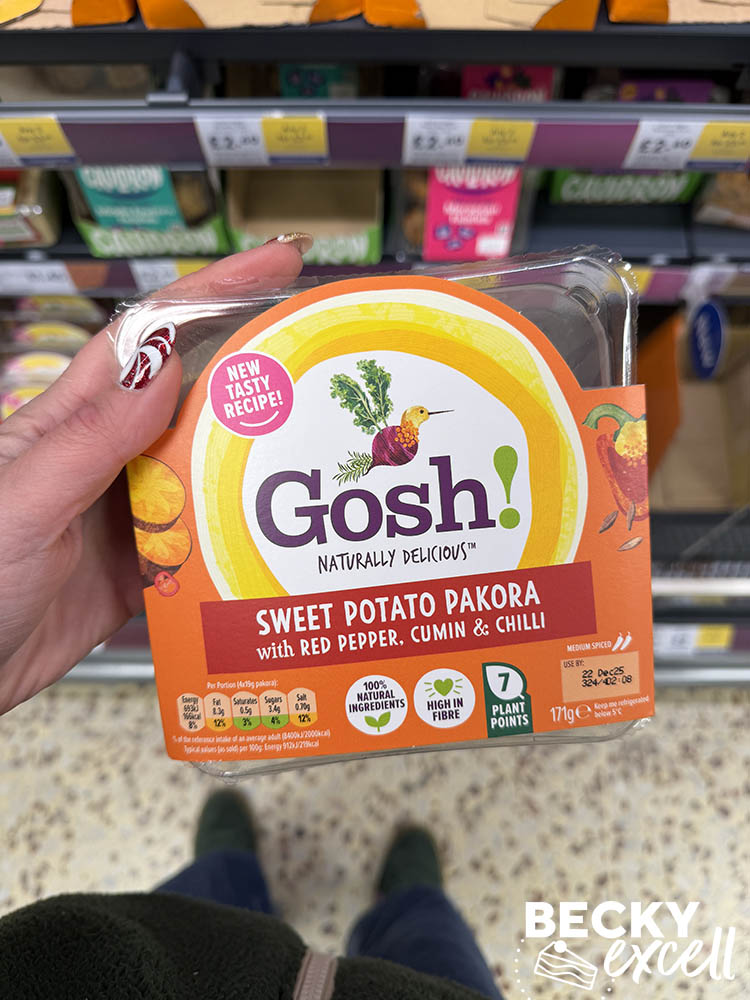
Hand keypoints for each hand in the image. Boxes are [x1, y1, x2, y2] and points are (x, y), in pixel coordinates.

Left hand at [0, 242, 303, 714]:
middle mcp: (110, 457)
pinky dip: (239, 540)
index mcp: (75, 422)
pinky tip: (277, 546)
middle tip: (330, 369)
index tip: (280, 260)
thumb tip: (164, 365)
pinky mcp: (141, 568)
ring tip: (323, 460)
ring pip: (210, 472)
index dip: (216, 291)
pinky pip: (204, 541)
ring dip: (260, 465)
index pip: (153, 338)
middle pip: (198, 400)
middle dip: (261, 377)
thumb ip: (91, 440)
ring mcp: (128, 513)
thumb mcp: (22, 502)